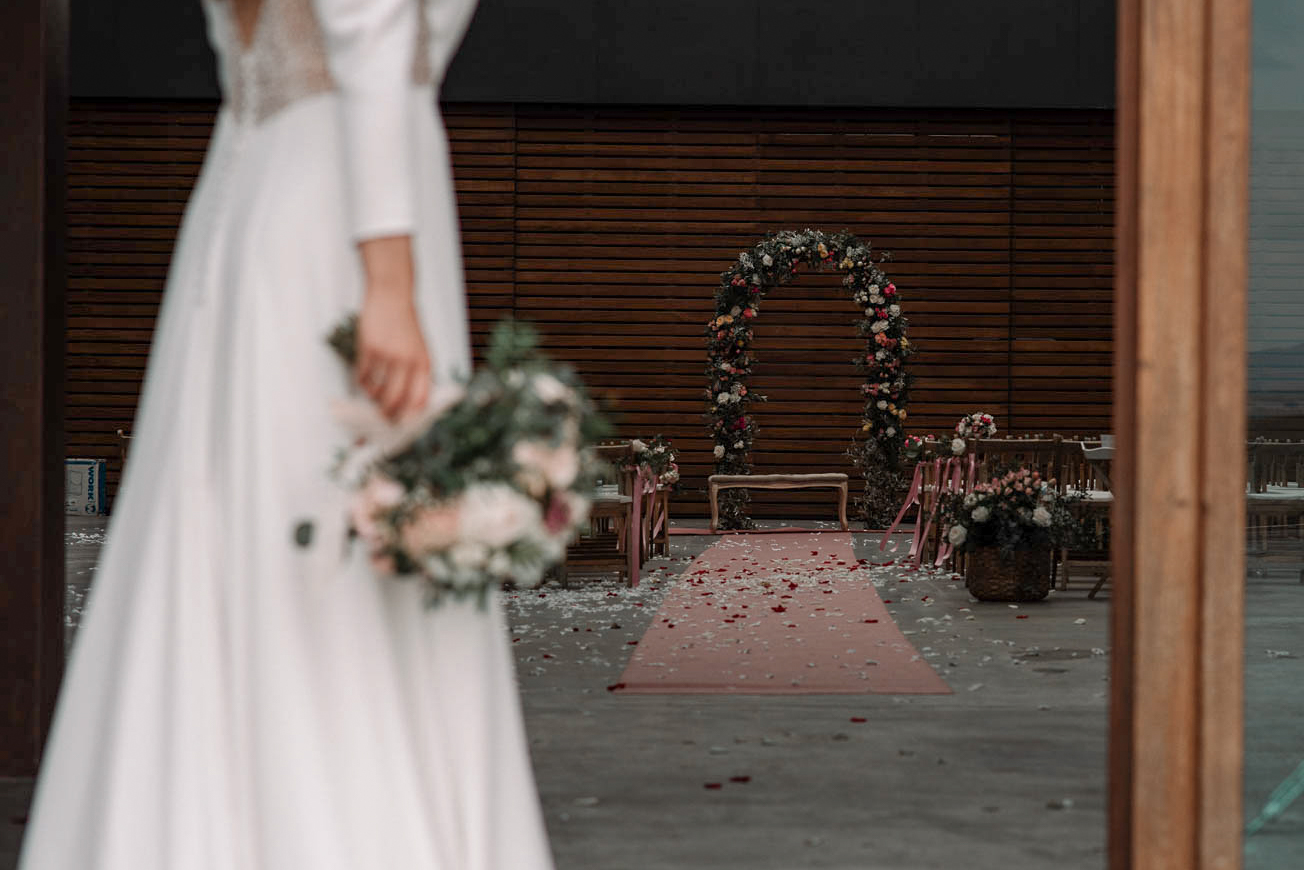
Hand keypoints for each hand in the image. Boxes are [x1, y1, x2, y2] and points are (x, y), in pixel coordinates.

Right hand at [355, 236, 431, 420]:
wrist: (392, 295)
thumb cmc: (407, 324)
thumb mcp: (420, 347)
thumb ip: (418, 372)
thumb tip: (411, 402)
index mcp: (424, 362)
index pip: (420, 398)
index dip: (411, 416)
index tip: (404, 425)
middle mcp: (407, 361)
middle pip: (395, 399)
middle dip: (388, 414)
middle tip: (382, 419)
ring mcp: (387, 355)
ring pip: (376, 390)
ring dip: (373, 397)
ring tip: (373, 395)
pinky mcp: (369, 348)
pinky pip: (362, 376)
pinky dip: (361, 383)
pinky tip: (363, 381)